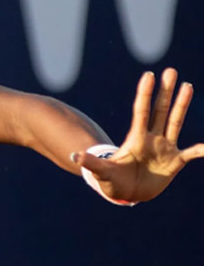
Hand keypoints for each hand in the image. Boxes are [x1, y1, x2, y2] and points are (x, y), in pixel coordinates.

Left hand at [71, 68, 202, 202]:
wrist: (127, 194)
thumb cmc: (112, 181)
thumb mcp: (102, 172)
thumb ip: (92, 164)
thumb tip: (74, 157)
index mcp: (135, 138)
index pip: (141, 111)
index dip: (144, 94)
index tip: (149, 75)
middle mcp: (152, 138)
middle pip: (159, 110)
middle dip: (165, 91)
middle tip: (171, 70)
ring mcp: (165, 148)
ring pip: (175, 122)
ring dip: (182, 105)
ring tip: (188, 86)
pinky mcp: (175, 161)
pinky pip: (192, 152)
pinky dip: (202, 149)